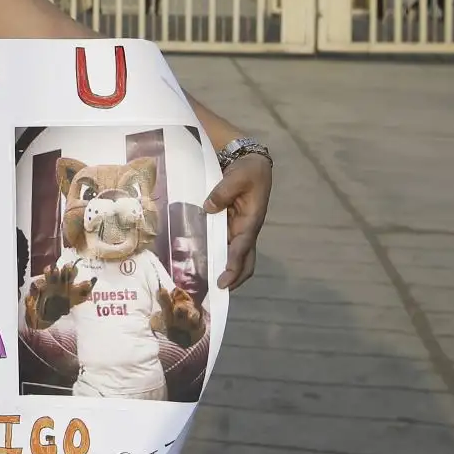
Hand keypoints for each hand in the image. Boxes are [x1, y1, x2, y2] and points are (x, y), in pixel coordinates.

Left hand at [203, 152, 270, 290]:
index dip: (233, 264)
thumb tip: (208, 207)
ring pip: (235, 256)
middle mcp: (246, 229)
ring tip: (208, 284)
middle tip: (217, 291)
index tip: (223, 280)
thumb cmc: (247, 170)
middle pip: (245, 261)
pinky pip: (225, 244)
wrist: (249, 161)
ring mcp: (239, 228)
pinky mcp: (230, 224)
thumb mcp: (237, 176)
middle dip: (234, 278)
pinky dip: (217, 256)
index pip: (242, 247)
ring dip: (226, 271)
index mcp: (251, 220)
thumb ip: (223, 191)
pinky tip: (202, 262)